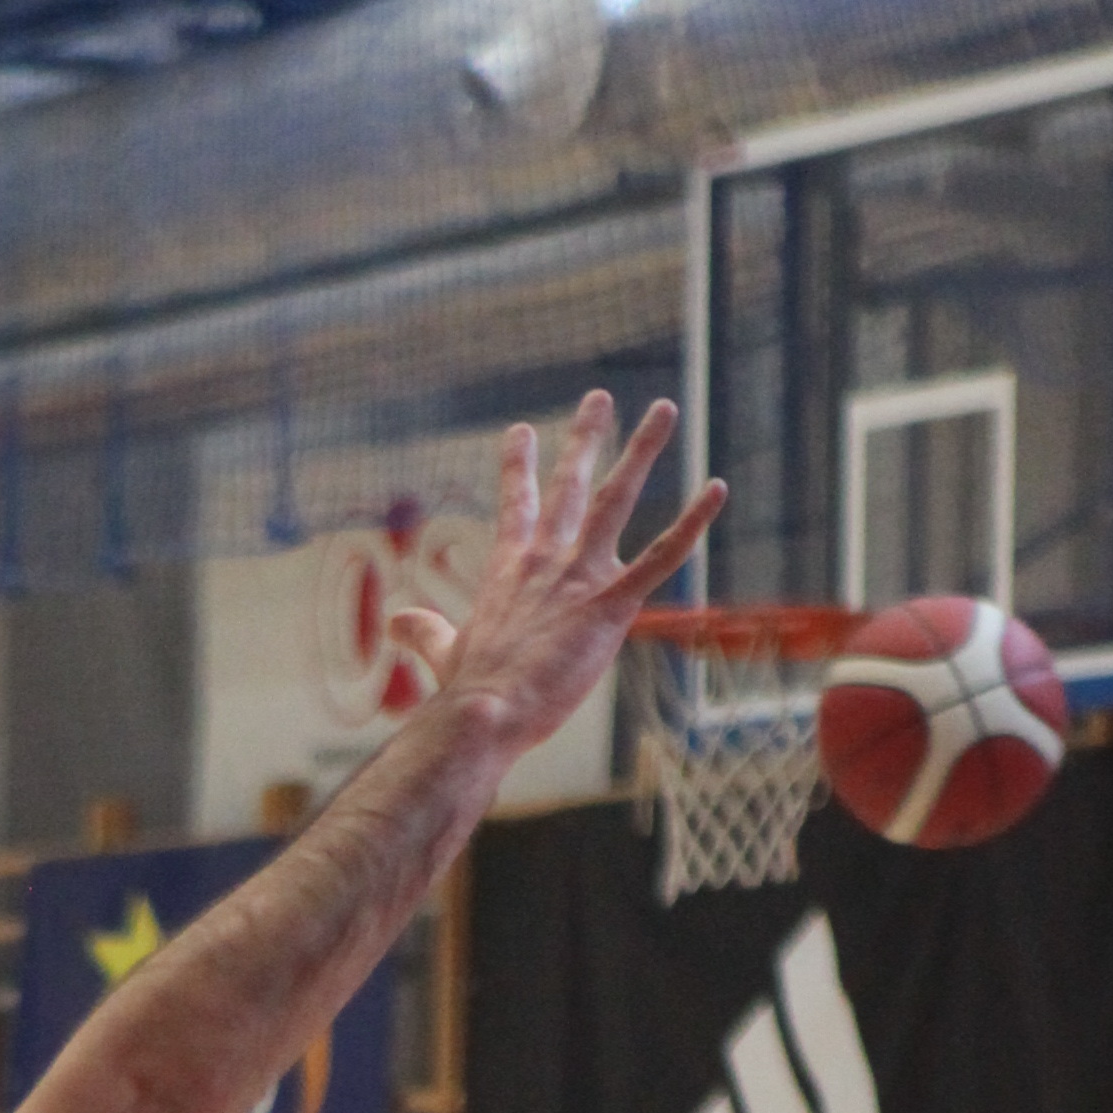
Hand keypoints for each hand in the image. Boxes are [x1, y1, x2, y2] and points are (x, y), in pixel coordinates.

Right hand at [368, 394, 719, 757]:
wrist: (483, 714)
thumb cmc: (466, 693)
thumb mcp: (443, 653)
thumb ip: (424, 632)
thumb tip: (395, 621)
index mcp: (508, 570)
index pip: (516, 506)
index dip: (519, 467)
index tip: (522, 431)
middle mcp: (544, 560)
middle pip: (569, 485)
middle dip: (584, 438)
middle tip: (598, 398)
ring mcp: (578, 578)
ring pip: (616, 499)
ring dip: (641, 451)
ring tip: (663, 409)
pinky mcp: (610, 605)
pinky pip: (661, 557)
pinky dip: (691, 523)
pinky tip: (717, 489)